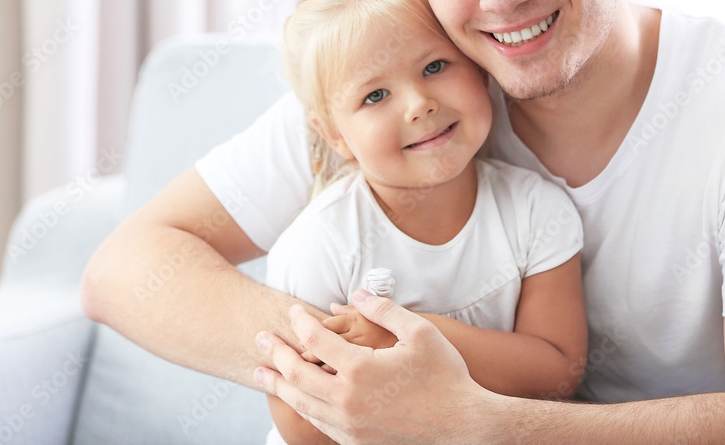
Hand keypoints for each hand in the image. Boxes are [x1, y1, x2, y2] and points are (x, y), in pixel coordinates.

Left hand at [254, 288, 502, 444]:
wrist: (464, 428)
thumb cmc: (446, 377)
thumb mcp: (420, 333)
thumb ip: (385, 310)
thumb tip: (356, 295)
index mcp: (360, 369)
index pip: (315, 340)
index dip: (300, 322)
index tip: (292, 311)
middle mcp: (347, 399)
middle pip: (296, 373)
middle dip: (275, 353)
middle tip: (260, 338)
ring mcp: (348, 425)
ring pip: (300, 402)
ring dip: (278, 383)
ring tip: (262, 371)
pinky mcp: (355, 442)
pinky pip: (317, 422)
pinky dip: (300, 406)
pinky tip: (296, 397)